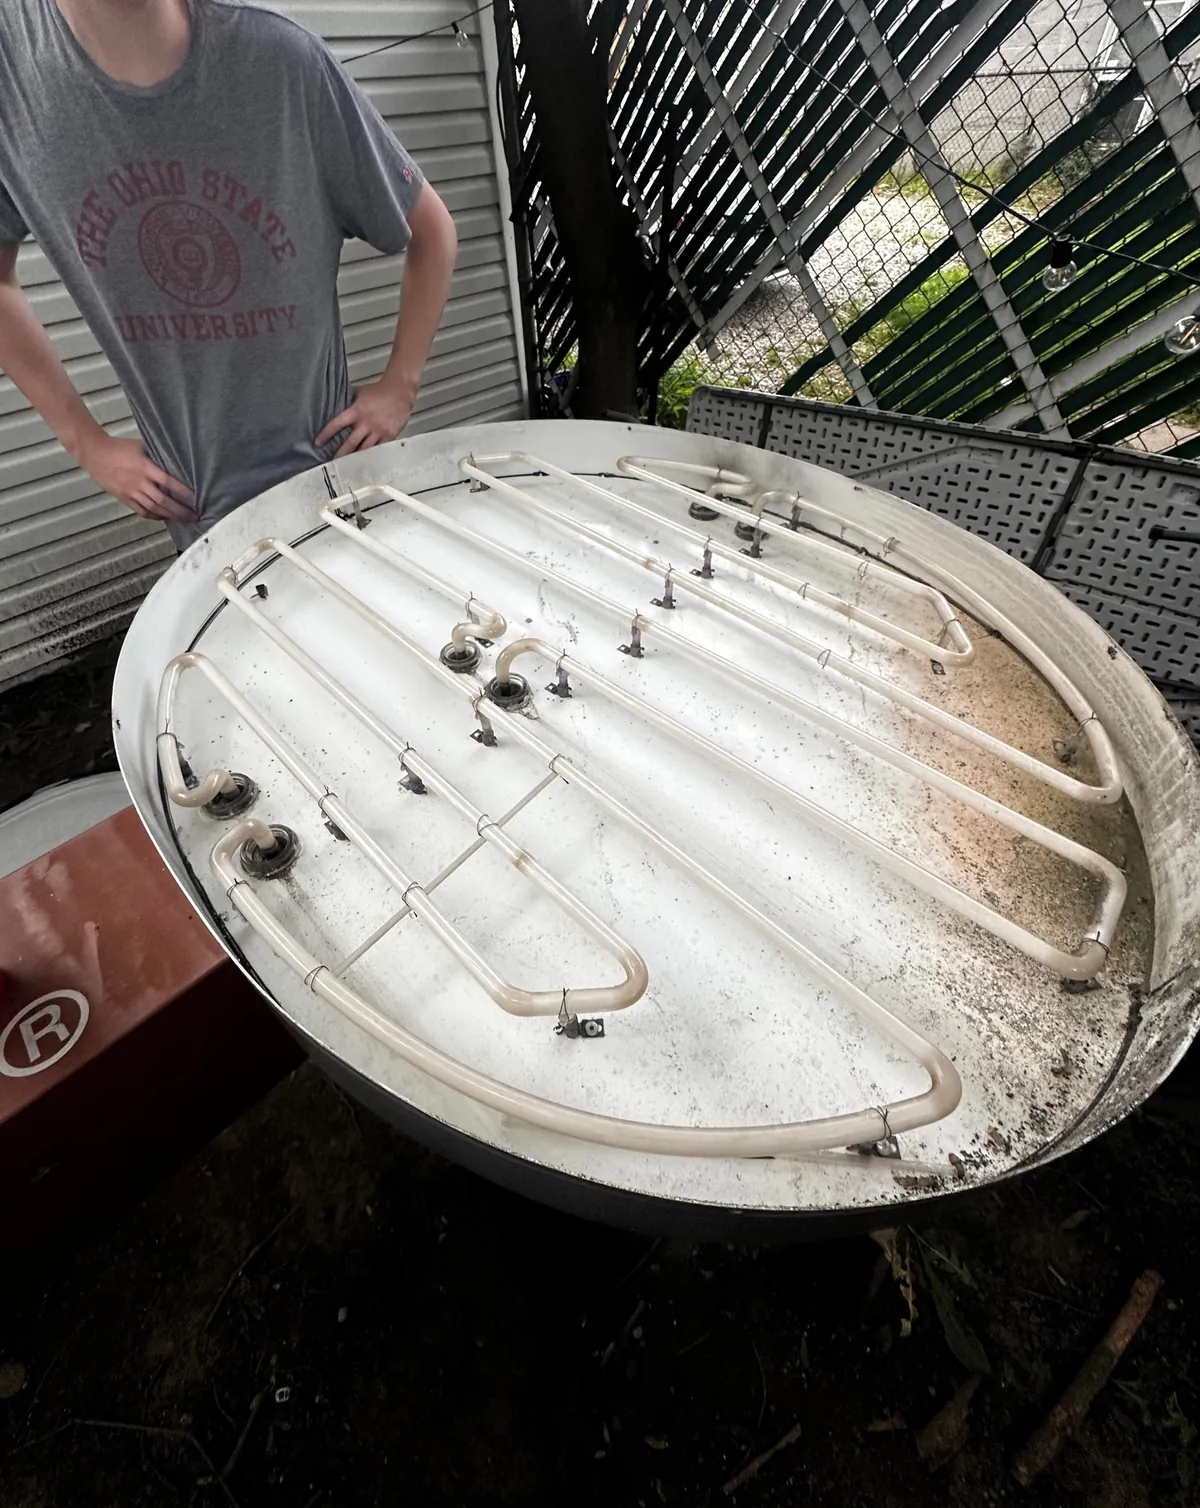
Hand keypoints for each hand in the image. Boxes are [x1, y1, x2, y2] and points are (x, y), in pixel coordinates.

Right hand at [78, 433, 196, 523]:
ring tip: (184, 520)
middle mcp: (139, 481)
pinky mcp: (124, 498)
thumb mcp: (140, 446)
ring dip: (170, 516)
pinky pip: (141, 511)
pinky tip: (164, 518)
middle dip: (180, 510)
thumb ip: (157, 455)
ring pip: (153, 508)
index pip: (168, 482)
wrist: (95, 454)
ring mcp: (131, 491)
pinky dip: (154, 516)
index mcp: (145, 467)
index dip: (183, 492)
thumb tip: (176, 460)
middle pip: (162, 500)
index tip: (195, 499)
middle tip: (194, 516)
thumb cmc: (119, 447)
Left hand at [315, 379, 414, 458]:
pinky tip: (366, 461)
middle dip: (341, 454)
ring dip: (355, 458)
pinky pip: (378, 449)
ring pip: (364, 449)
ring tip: (348, 466)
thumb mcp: (360, 394)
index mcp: (356, 411)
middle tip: (332, 462)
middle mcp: (366, 423)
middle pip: (350, 442)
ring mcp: (378, 431)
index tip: (318, 443)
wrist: (399, 391)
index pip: (337, 424)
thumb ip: (351, 404)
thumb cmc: (379, 391)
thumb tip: (339, 407)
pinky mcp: (388, 435)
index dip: (326, 434)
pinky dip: (372, 455)